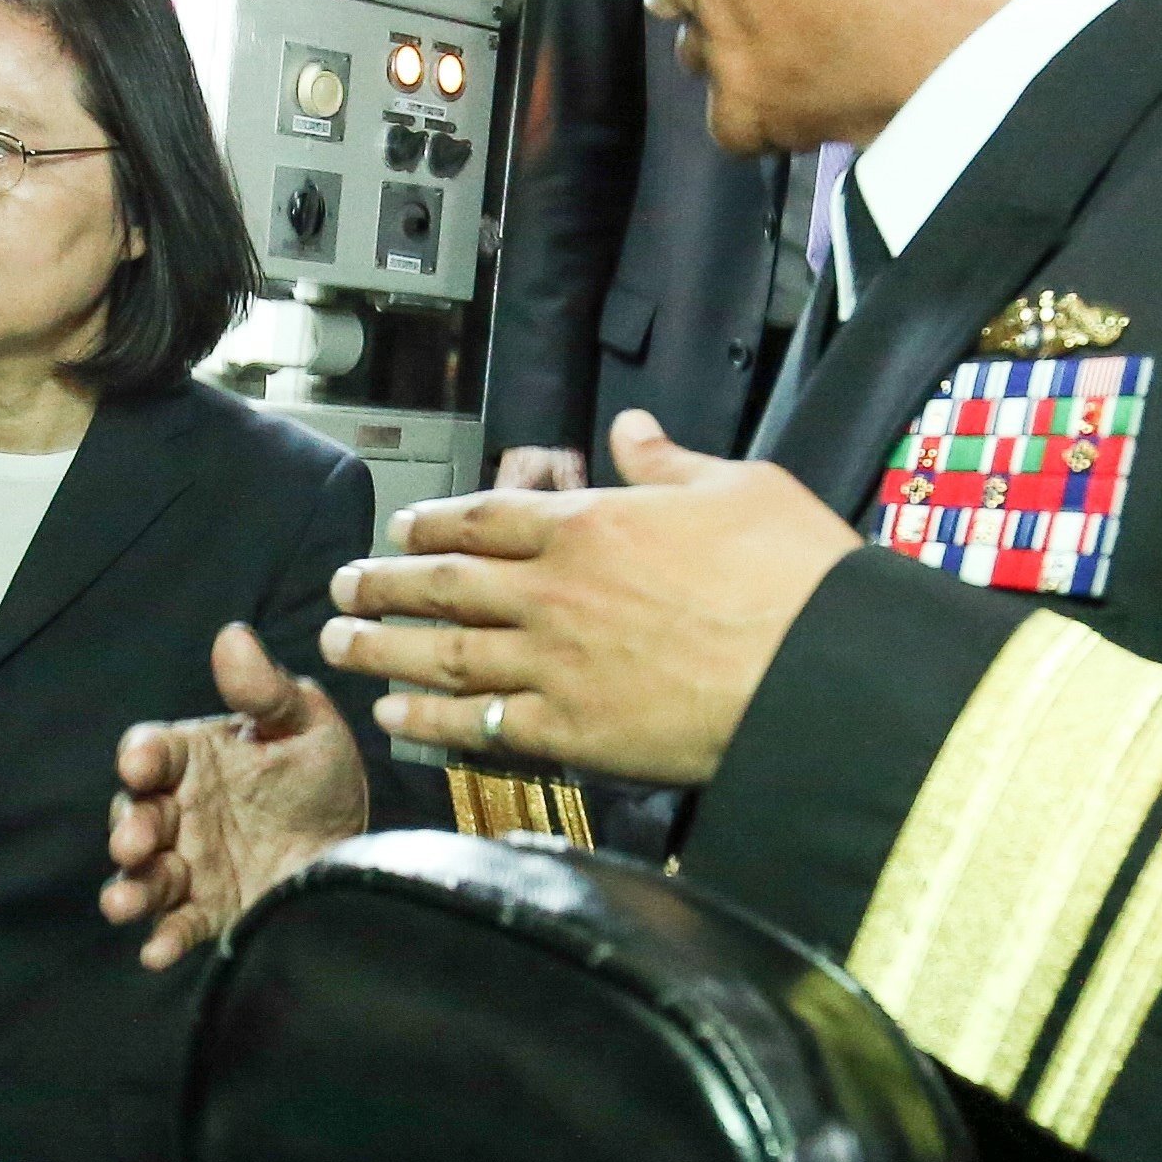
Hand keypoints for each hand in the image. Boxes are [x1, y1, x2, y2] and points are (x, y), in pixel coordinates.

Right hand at [102, 622, 370, 970]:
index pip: (153, 752)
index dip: (142, 756)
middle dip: (130, 829)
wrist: (357, 851)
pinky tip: (159, 952)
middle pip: (138, 816)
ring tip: (123, 903)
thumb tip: (233, 636)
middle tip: (134, 840)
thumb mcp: (305, 725)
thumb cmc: (320, 778)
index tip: (141, 762)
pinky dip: (164, 939)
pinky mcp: (210, 913)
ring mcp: (191, 866)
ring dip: (130, 888)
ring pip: (145, 875)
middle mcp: (181, 812)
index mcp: (194, 760)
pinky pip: (178, 926)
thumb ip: (265, 690)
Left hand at [326, 410, 857, 784]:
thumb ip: (668, 462)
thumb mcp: (740, 487)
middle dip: (385, 585)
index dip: (434, 523)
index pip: (488, 517)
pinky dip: (430, 719)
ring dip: (383, 647)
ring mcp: (557, 664)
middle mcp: (557, 591)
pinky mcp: (571, 733)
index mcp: (594, 525)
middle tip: (341, 588)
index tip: (399, 529)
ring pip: (445, 652)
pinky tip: (394, 715)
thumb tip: (630, 428)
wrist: (824, 671)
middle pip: (446, 584)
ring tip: (337, 644)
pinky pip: (481, 726)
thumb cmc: (796, 575)